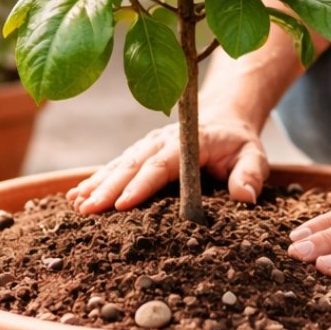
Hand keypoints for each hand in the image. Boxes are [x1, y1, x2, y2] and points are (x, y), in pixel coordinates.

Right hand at [67, 116, 268, 213]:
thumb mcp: (254, 155)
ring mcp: (147, 144)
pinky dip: (95, 180)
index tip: (121, 204)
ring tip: (76, 205)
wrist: (224, 118)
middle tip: (88, 211)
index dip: (141, 184)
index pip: (162, 164)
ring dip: (96, 184)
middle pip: (132, 165)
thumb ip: (251, 174)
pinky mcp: (139, 152)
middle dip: (108, 189)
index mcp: (188, 141)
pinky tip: (75, 196)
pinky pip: (115, 166)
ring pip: (118, 165)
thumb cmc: (238, 143)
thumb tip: (246, 196)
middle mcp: (162, 140)